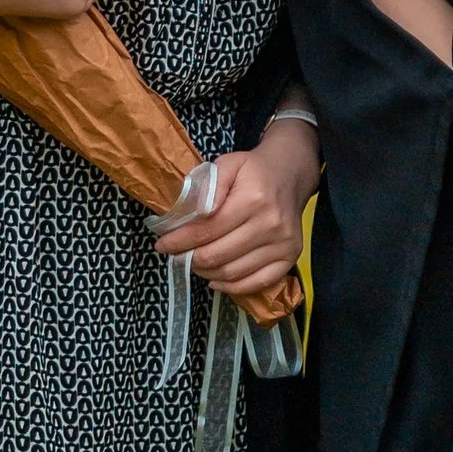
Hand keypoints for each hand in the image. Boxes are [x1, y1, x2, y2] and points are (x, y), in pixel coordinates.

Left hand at [155, 122, 313, 307]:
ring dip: (206, 272)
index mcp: (253, 199)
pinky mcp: (290, 257)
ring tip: (193, 263)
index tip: (162, 244)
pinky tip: (215, 279)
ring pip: (233, 272)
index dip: (180, 241)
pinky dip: (231, 287)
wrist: (289, 175)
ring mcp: (283, 244)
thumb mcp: (228, 164)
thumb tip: (193, 213)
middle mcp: (271, 224)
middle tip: (176, 255)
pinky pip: (256, 283)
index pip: (208, 230)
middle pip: (218, 255)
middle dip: (189, 259)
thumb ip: (209, 186)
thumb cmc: (252, 170)